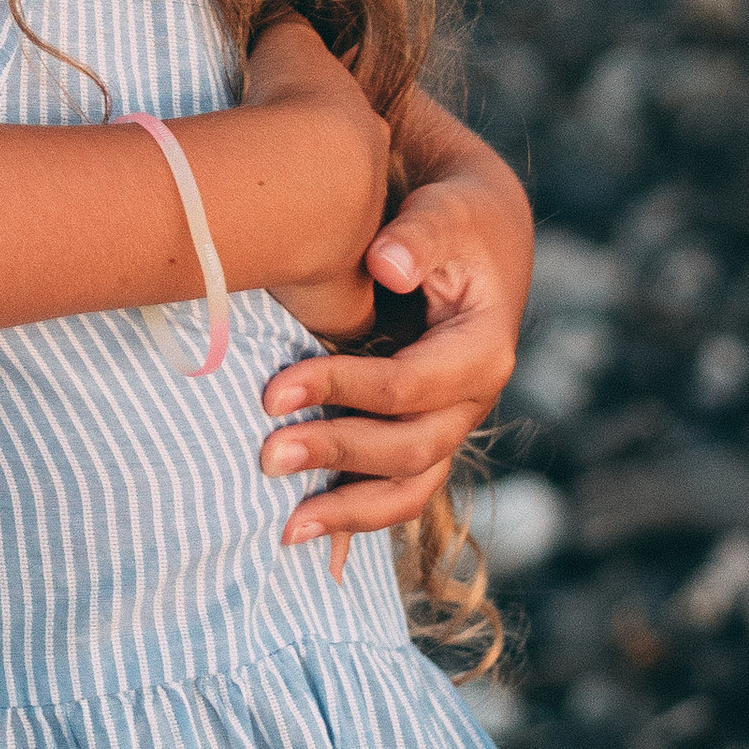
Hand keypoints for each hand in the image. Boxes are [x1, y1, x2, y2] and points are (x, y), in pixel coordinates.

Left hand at [257, 160, 525, 552]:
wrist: (479, 228)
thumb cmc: (456, 213)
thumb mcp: (448, 210)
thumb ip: (420, 234)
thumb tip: (386, 264)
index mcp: (483, 349)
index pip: (409, 387)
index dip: (341, 391)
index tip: (272, 389)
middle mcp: (474, 399)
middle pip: (409, 449)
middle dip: (335, 454)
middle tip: (265, 457)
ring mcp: (452, 421)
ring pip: (410, 487)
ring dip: (348, 510)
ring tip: (285, 529)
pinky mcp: (428, 429)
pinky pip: (401, 487)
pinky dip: (360, 514)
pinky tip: (312, 538)